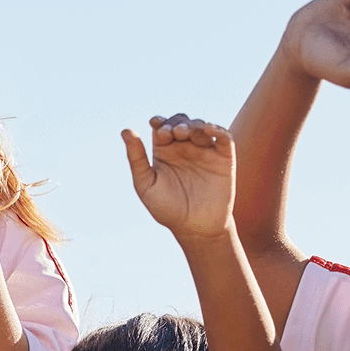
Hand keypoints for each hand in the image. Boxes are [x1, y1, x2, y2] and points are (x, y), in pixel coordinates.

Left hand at [123, 115, 235, 241]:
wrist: (195, 229)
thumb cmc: (168, 209)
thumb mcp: (146, 184)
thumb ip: (136, 158)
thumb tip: (125, 130)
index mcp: (164, 151)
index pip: (162, 127)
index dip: (159, 121)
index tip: (156, 124)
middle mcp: (184, 147)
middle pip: (181, 123)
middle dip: (177, 122)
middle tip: (172, 132)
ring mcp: (205, 151)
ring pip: (201, 127)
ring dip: (193, 125)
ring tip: (184, 133)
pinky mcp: (224, 158)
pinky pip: (224, 137)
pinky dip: (218, 129)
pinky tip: (209, 129)